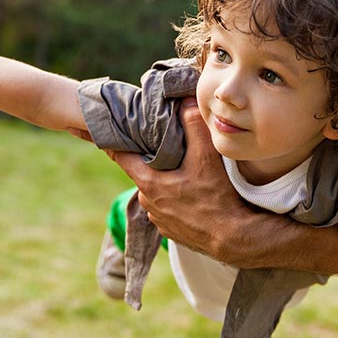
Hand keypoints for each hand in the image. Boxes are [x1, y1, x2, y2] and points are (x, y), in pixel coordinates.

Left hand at [101, 98, 279, 264]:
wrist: (232, 238)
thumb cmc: (216, 197)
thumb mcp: (206, 156)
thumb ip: (193, 126)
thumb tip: (184, 100)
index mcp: (149, 183)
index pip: (121, 157)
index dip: (114, 142)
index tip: (105, 132)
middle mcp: (148, 203)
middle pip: (143, 173)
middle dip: (151, 161)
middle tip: (168, 149)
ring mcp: (158, 219)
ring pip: (156, 192)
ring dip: (165, 182)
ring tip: (186, 174)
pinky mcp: (171, 231)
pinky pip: (167, 209)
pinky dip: (175, 200)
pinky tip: (193, 196)